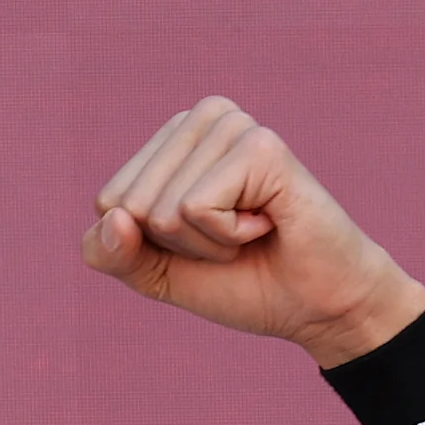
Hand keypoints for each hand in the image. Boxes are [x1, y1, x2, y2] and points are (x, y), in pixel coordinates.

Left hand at [81, 97, 424, 367]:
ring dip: (207, 242)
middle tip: (231, 238)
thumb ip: (108, 252)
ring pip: (164, 209)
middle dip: (178, 244)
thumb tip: (115, 217)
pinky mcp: (261, 147)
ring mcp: (234, 127)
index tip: (202, 239)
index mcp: (174, 136)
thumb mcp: (155, 272)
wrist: (315, 307)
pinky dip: (228, 237)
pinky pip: (197, 208)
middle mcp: (204, 117)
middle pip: (131, 204)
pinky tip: (267, 223)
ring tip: (252, 230)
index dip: (150, 244)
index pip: (110, 201)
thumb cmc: (241, 280)